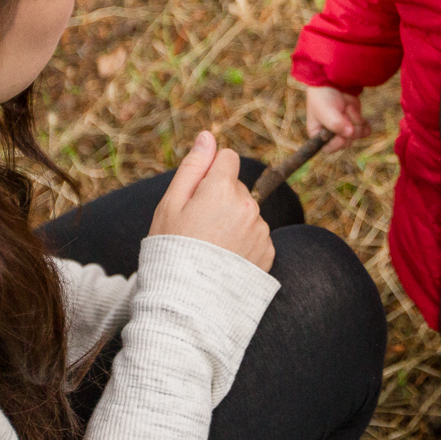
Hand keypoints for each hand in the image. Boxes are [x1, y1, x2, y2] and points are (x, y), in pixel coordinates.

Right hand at [150, 131, 273, 271]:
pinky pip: (256, 235)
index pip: (228, 158)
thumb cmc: (172, 250)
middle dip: (220, 198)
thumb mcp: (171, 205)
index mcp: (223, 189)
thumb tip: (207, 136)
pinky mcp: (268, 252)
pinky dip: (243, 243)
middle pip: (237, 187)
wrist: (188, 303)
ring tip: (211, 248)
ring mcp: (260, 230)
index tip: (198, 193)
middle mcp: (248, 206)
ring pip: (247, 212)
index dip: (211, 172)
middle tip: (198, 227)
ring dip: (233, 221)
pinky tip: (225, 260)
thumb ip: (193, 167)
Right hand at [305, 85, 368, 150]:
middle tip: (344, 113)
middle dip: (348, 128)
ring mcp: (345, 129)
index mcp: (318, 135)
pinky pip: (365, 131)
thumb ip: (335, 124)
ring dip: (355, 121)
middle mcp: (332, 135)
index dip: (336, 143)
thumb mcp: (325, 110)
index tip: (341, 134)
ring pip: (357, 135)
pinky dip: (365, 124)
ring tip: (348, 108)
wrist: (334, 81)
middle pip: (346, 143)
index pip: (328, 148)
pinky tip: (359, 115)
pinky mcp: (355, 123)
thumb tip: (350, 134)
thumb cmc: (323, 96)